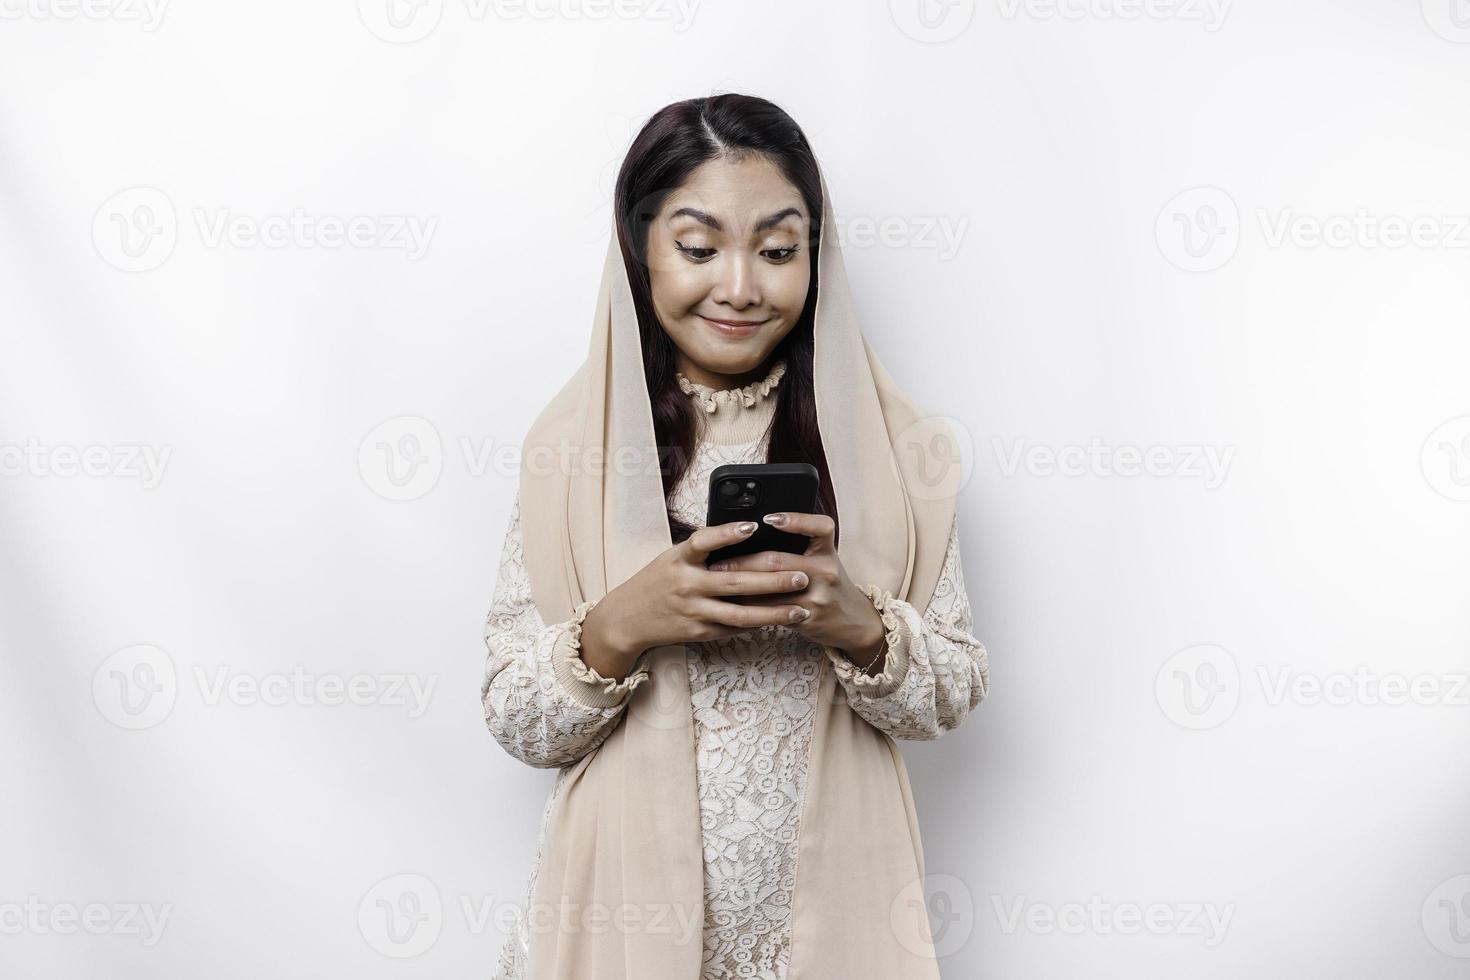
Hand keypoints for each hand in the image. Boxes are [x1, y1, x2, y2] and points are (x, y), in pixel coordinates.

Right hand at [580, 518, 814, 672]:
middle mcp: (687, 585)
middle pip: (736, 582)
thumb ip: (703, 550)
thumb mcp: (673, 557)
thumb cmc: (656, 581)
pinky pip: (733, 628)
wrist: (626, 619)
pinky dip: (758, 623)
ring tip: (801, 608)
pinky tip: (779, 620)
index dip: (727, 533)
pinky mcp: (698, 632)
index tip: (752, 526)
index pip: (703, 540)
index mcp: (680, 559)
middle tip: (801, 576)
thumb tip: (746, 536)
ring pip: (741, 614)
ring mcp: (694, 611)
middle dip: (773, 580)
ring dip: (774, 612)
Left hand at [709, 512, 888, 670]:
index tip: (769, 518)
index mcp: (828, 551)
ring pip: (769, 589)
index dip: (795, 520)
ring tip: (717, 580)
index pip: (819, 527)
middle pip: (778, 560)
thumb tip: (752, 535)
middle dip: (743, 561)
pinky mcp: (806, 618)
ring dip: (739, 585)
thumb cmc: (830, 584)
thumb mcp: (824, 560)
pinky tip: (732, 601)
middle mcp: (825, 571)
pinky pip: (771, 610)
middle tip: (718, 561)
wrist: (853, 621)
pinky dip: (749, 605)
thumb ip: (800, 547)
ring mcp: (816, 596)